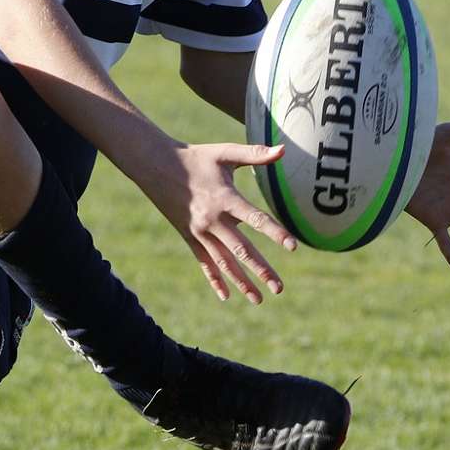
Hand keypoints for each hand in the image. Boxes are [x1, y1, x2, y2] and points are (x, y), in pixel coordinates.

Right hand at [135, 142, 295, 303]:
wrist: (156, 165)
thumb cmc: (196, 157)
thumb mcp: (225, 152)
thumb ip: (255, 154)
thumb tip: (284, 150)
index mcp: (225, 198)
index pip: (256, 219)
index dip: (276, 232)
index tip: (293, 247)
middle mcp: (213, 220)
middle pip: (241, 250)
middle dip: (261, 270)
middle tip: (279, 288)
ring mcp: (200, 232)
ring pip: (224, 262)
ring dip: (242, 282)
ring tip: (259, 299)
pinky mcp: (190, 237)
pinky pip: (204, 262)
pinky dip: (214, 280)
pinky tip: (225, 296)